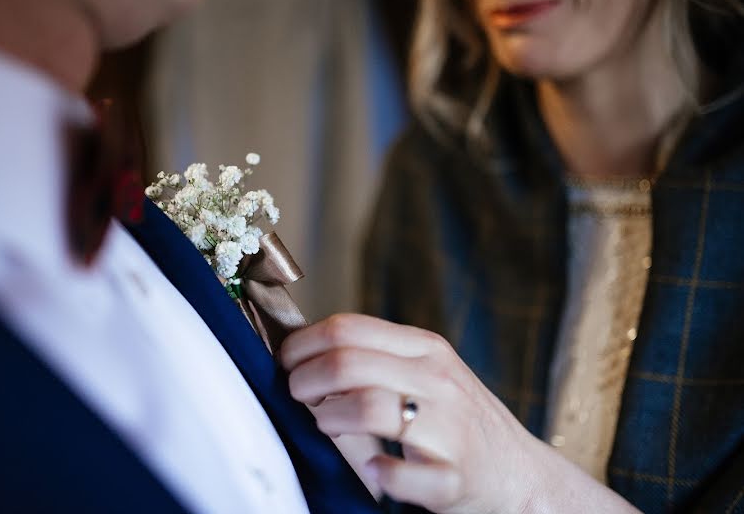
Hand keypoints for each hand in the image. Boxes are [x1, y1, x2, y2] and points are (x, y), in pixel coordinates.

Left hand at [279, 313, 546, 513]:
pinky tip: (374, 470)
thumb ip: (375, 360)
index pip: (348, 328)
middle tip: (298, 396)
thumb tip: (301, 350)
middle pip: (347, 363)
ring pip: (368, 408)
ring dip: (330, 419)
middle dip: (305, 381)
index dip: (303, 344)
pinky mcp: (454, 478)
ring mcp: (449, 428)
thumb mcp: (425, 375)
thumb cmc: (457, 423)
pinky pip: (403, 475)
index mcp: (425, 349)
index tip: (286, 362)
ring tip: (326, 426)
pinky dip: (379, 474)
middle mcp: (438, 380)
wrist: (522, 476)